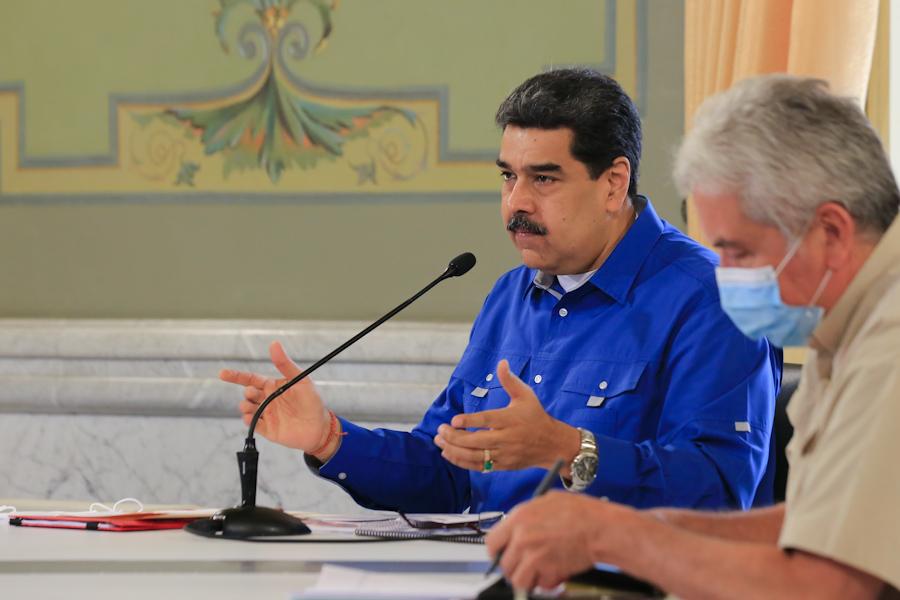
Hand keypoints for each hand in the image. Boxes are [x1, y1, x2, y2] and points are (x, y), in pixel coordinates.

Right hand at [219, 342, 335, 457]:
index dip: (236, 376)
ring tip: (249, 406)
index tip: (223, 373)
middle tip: (253, 393)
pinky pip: (253, 424)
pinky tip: (251, 417)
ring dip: (245, 406)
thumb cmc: (312, 401)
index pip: (251, 379)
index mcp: (272, 386)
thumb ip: (286, 364)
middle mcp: (267, 399)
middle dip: (247, 393)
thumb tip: (274, 344)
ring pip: (247, 408)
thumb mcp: (301, 379)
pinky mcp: (267, 429)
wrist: (319, 427)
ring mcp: (266, 414)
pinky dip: (249, 420)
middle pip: (248, 393)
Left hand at [433, 359, 580, 473]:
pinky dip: (462, 462)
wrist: (552, 444)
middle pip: (477, 441)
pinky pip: (479, 467)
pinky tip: (449, 454)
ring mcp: (504, 454)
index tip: (454, 420)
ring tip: (439, 441)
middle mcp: (507, 438)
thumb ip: (510, 380)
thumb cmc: (536, 416)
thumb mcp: (526, 395)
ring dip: (454, 450)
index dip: (470, 421)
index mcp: (511, 419)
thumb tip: (501, 362)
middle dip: (455, 437)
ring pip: (476, 456)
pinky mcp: (502, 465)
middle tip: (440, 430)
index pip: (488, 420)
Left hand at [486, 491, 634, 590]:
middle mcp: (521, 536)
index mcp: (519, 517)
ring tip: (542, 572)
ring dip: (529, 578)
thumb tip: (520, 525)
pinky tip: (555, 574)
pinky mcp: (545, 570)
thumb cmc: (582, 513)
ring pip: (517, 578)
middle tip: (528, 566)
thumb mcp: (549, 500)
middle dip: (516, 567)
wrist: (600, 529)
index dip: (498, 551)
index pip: (492, 541)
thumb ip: (529, 514)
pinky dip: (546, 584)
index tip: (504, 555)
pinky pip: (538, 585)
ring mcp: (531, 554)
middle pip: (504, 564)